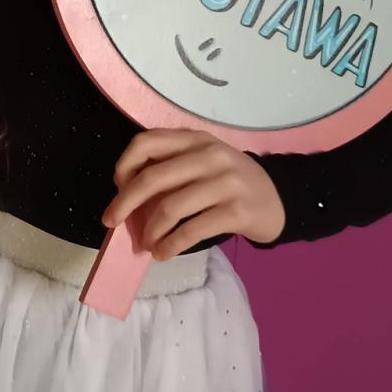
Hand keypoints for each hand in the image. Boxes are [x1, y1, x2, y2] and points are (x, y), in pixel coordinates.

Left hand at [102, 129, 284, 260]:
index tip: (117, 186)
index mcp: (196, 139)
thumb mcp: (203, 162)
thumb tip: (126, 196)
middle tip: (111, 221)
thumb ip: (171, 168)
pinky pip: (192, 230)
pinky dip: (170, 245)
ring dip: (150, 230)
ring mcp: (226, 183)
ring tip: (147, 243)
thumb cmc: (230, 183)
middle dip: (124, 202)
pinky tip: (163, 253)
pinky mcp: (236, 211)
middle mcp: (210, 155)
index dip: (124, 164)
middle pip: (153, 177)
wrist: (279, 199)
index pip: (147, 142)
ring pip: (171, 207)